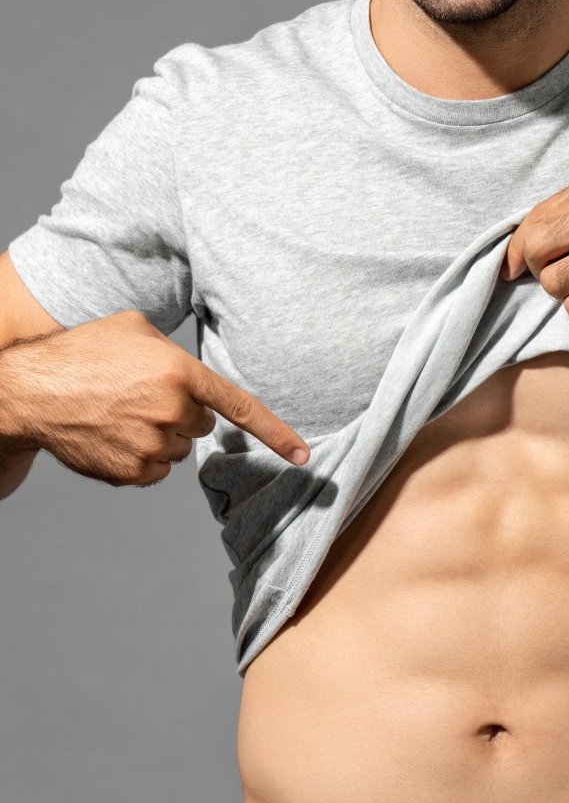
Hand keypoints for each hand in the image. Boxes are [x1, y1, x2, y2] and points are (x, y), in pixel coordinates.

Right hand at [2, 309, 310, 486]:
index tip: (304, 457)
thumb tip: (198, 375)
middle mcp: (173, 412)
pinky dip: (142, 456)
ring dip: (160, 434)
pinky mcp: (135, 472)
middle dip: (181, 412)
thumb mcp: (135, 330)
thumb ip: (177, 351)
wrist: (30, 391)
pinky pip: (158, 469)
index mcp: (180, 373)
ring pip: (179, 448)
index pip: (241, 408)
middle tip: (140, 395)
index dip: (276, 435)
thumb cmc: (83, 353)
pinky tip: (113, 434)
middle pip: (201, 424)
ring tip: (120, 413)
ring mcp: (153, 446)